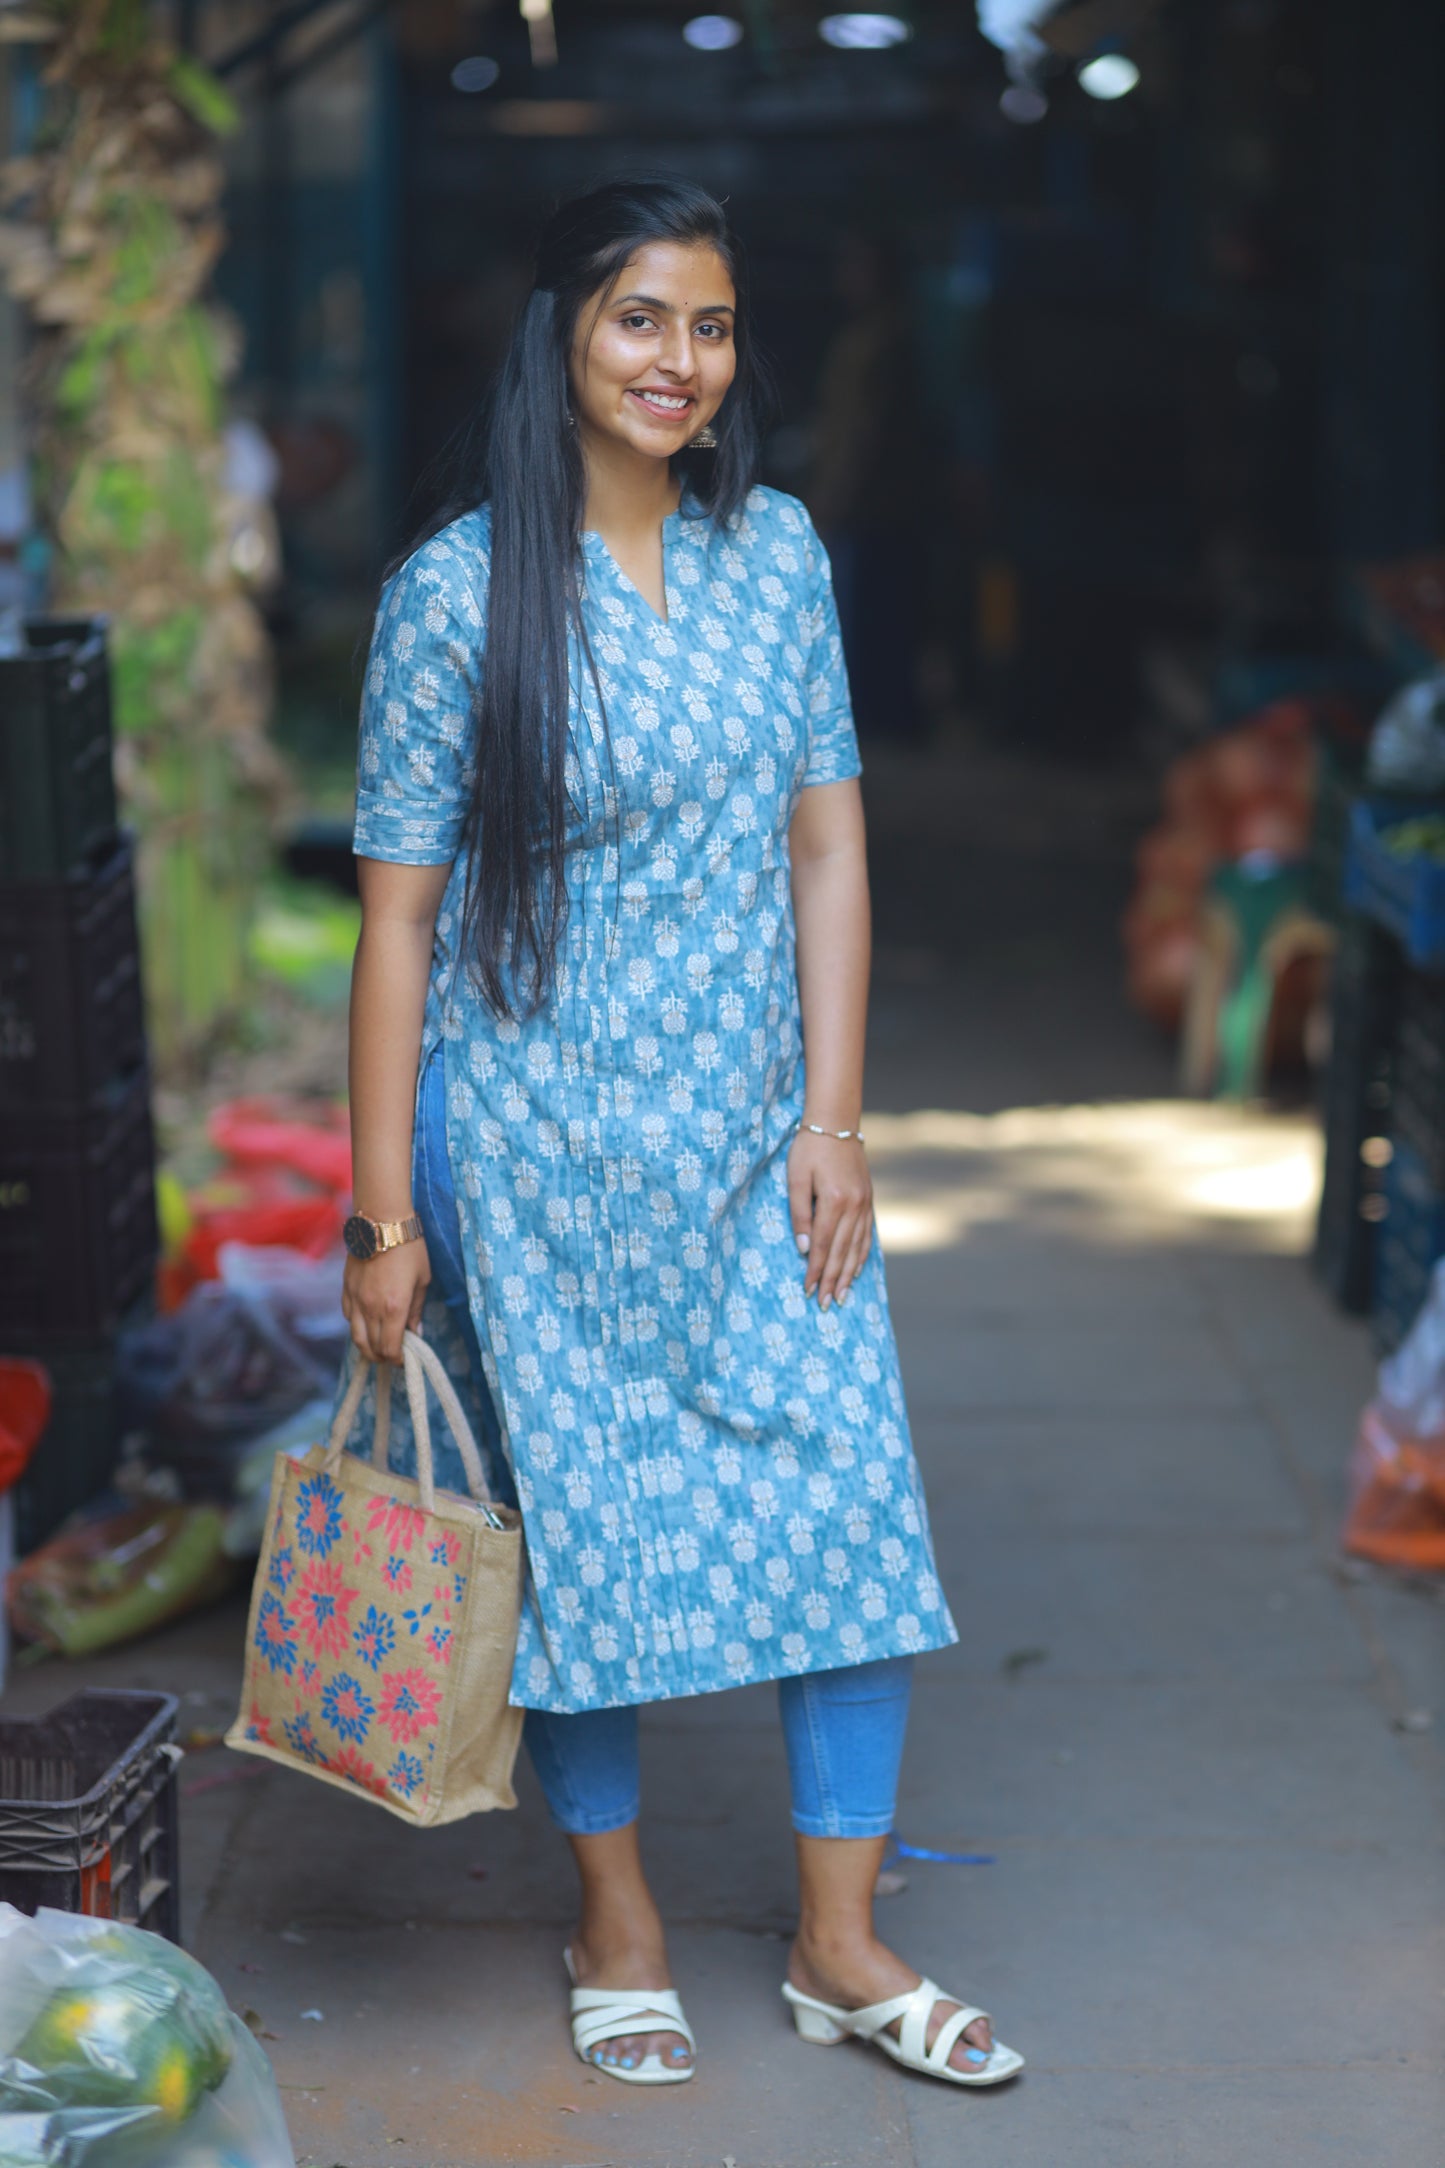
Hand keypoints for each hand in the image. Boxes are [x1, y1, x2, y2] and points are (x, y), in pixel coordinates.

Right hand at [341, 1239, 431, 1364]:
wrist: (382, 1223)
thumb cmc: (410, 1249)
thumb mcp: (422, 1281)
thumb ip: (416, 1310)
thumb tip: (415, 1333)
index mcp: (394, 1308)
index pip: (390, 1349)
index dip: (397, 1360)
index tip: (405, 1358)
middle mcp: (371, 1308)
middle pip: (372, 1348)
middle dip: (383, 1357)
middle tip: (393, 1356)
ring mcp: (356, 1300)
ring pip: (356, 1337)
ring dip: (367, 1348)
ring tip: (378, 1349)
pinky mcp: (346, 1290)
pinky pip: (349, 1318)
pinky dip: (357, 1327)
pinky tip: (367, 1325)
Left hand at [786, 1129, 872, 1310]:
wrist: (836, 1123)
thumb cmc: (809, 1148)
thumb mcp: (795, 1178)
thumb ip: (800, 1214)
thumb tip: (805, 1248)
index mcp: (834, 1200)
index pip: (823, 1245)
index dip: (815, 1270)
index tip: (807, 1290)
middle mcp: (854, 1205)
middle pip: (842, 1252)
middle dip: (832, 1280)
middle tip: (825, 1305)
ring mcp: (865, 1203)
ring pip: (856, 1247)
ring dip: (848, 1275)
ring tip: (841, 1296)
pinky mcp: (869, 1200)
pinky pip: (867, 1235)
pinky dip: (861, 1256)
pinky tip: (856, 1270)